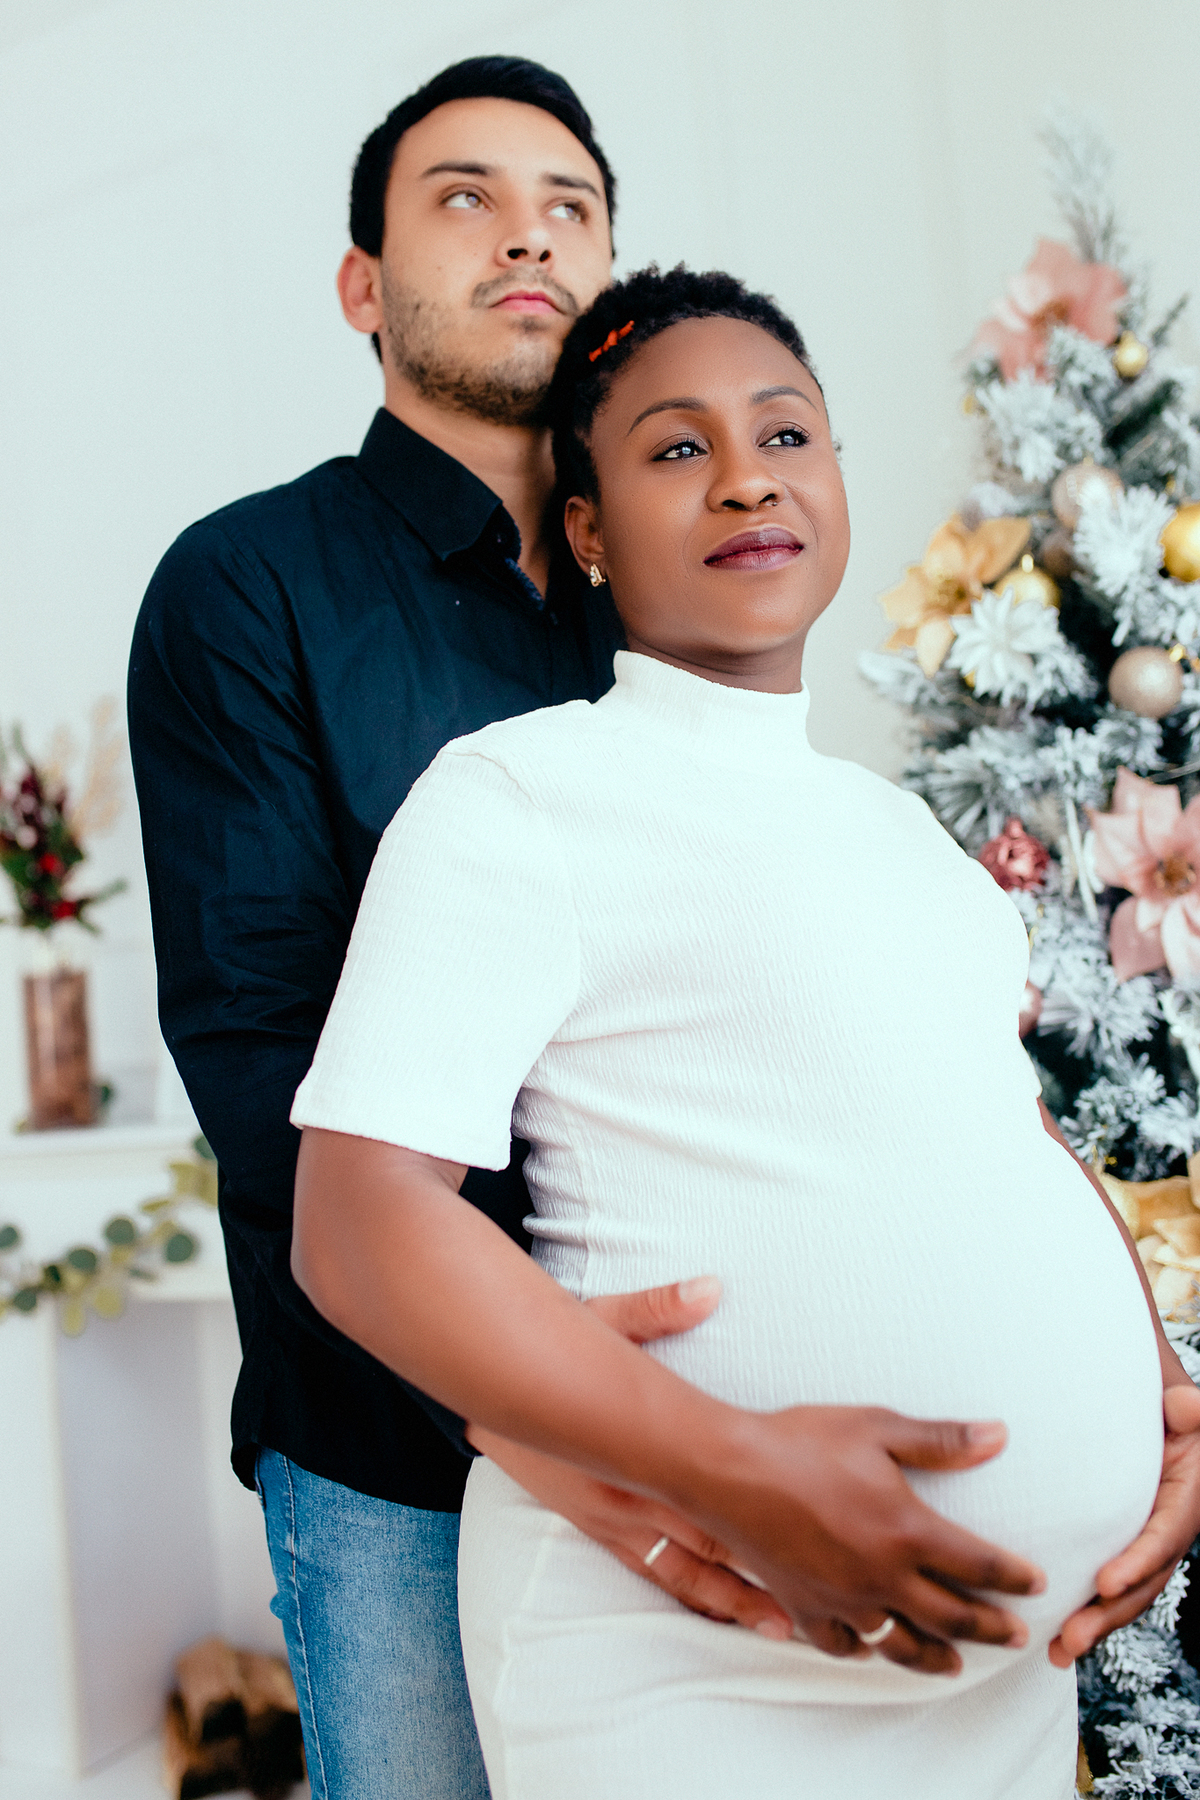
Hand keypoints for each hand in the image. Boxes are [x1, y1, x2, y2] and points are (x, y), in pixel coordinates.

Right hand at [470, 1278, 793, 1640]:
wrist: (490, 1387)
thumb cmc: (550, 1350)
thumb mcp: (599, 1320)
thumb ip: (655, 1310)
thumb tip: (710, 1289)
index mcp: (634, 1449)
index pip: (706, 1490)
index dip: (753, 1515)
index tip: (802, 1532)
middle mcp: (626, 1495)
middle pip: (703, 1544)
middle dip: (754, 1574)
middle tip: (806, 1603)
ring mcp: (611, 1519)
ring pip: (680, 1571)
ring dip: (728, 1600)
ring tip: (776, 1627)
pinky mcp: (598, 1528)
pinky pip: (650, 1571)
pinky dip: (687, 1593)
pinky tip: (715, 1612)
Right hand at [474, 1280, 1041, 1674]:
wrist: (730, 1469)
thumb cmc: (803, 1440)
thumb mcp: (878, 1426)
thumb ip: (942, 1438)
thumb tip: (998, 1435)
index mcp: (909, 1530)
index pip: (978, 1564)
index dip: (1012, 1576)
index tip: (1036, 1583)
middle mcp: (883, 1576)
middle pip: (953, 1615)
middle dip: (990, 1627)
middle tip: (1016, 1636)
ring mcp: (844, 1598)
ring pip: (904, 1643)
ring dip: (938, 1654)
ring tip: (958, 1662)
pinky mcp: (806, 1606)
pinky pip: (845, 1644)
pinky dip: (868, 1651)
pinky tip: (875, 1649)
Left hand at [1050, 1378, 1199, 1667]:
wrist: (1136, 1399)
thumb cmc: (1151, 1393)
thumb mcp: (1173, 1396)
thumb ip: (1187, 1407)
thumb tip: (1186, 1406)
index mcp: (1187, 1495)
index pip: (1165, 1535)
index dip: (1138, 1562)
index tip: (1105, 1583)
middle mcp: (1169, 1526)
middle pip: (1144, 1580)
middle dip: (1110, 1614)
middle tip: (1071, 1638)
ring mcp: (1144, 1541)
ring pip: (1125, 1594)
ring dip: (1094, 1625)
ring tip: (1058, 1652)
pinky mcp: (1118, 1546)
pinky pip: (1104, 1585)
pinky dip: (1084, 1611)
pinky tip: (1052, 1641)